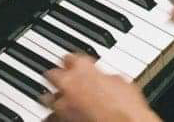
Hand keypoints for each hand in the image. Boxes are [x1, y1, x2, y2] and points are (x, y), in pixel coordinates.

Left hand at [43, 54, 157, 121]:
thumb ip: (103, 76)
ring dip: (54, 96)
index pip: (69, 57)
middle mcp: (69, 84)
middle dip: (57, 75)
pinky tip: (60, 114)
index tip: (73, 62)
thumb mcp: (119, 81)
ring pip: (48, 97)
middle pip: (52, 74)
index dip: (72, 60)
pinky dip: (55, 114)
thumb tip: (100, 78)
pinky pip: (51, 116)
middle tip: (62, 76)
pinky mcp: (61, 121)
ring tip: (59, 97)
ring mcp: (63, 106)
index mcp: (83, 68)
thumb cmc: (126, 104)